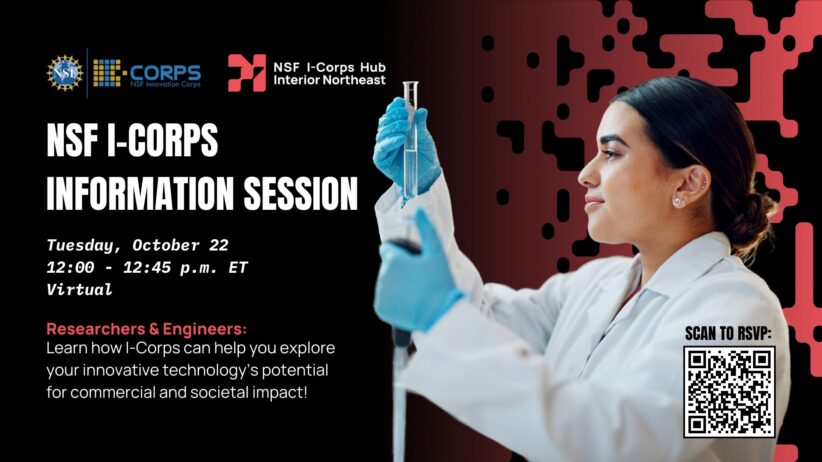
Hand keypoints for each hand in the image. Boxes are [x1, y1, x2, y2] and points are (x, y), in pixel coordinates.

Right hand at [373, 97, 441, 196]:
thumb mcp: (425, 138)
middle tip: (405, 114)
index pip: (391, 114)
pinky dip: (390, 141)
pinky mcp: (381, 159)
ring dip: (393, 127)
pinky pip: (382, 147)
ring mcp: (383, 147)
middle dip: (393, 115)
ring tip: (406, 127)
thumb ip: (420, 125)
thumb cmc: (425, 157)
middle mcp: (388, 136)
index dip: (394, 107)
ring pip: (381, 133)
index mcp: (396, 129)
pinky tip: (400, 139)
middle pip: (384, 122)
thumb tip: (421, 110)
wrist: (426, 176)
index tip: (400, 102)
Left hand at [374, 208, 464, 331]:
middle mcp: (383, 276)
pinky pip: (385, 300)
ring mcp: (381, 293)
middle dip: (400, 270)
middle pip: (388, 267)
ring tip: (416, 292)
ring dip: (397, 285)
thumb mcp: (436, 252)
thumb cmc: (440, 283)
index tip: (415, 264)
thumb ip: (426, 229)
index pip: (388, 250)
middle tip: (419, 280)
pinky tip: (409, 302)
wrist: (440, 314)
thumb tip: (418, 210)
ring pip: (387, 283)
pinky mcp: (380, 308)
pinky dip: (394, 301)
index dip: (402, 255)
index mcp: (393, 260)